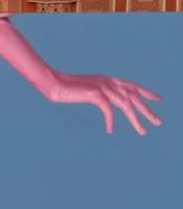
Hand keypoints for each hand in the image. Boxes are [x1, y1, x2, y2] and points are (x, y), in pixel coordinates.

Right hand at [46, 73, 161, 134]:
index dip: (145, 92)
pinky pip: (108, 110)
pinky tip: (109, 130)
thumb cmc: (65, 88)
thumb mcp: (86, 90)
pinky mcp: (95, 93)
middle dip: (147, 110)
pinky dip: (110, 121)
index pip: (131, 85)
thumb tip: (105, 102)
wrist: (51, 83)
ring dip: (135, 120)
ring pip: (126, 104)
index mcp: (106, 78)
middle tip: (158, 122)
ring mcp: (102, 86)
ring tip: (142, 131)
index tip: (157, 99)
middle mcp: (107, 81)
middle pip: (134, 95)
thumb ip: (98, 94)